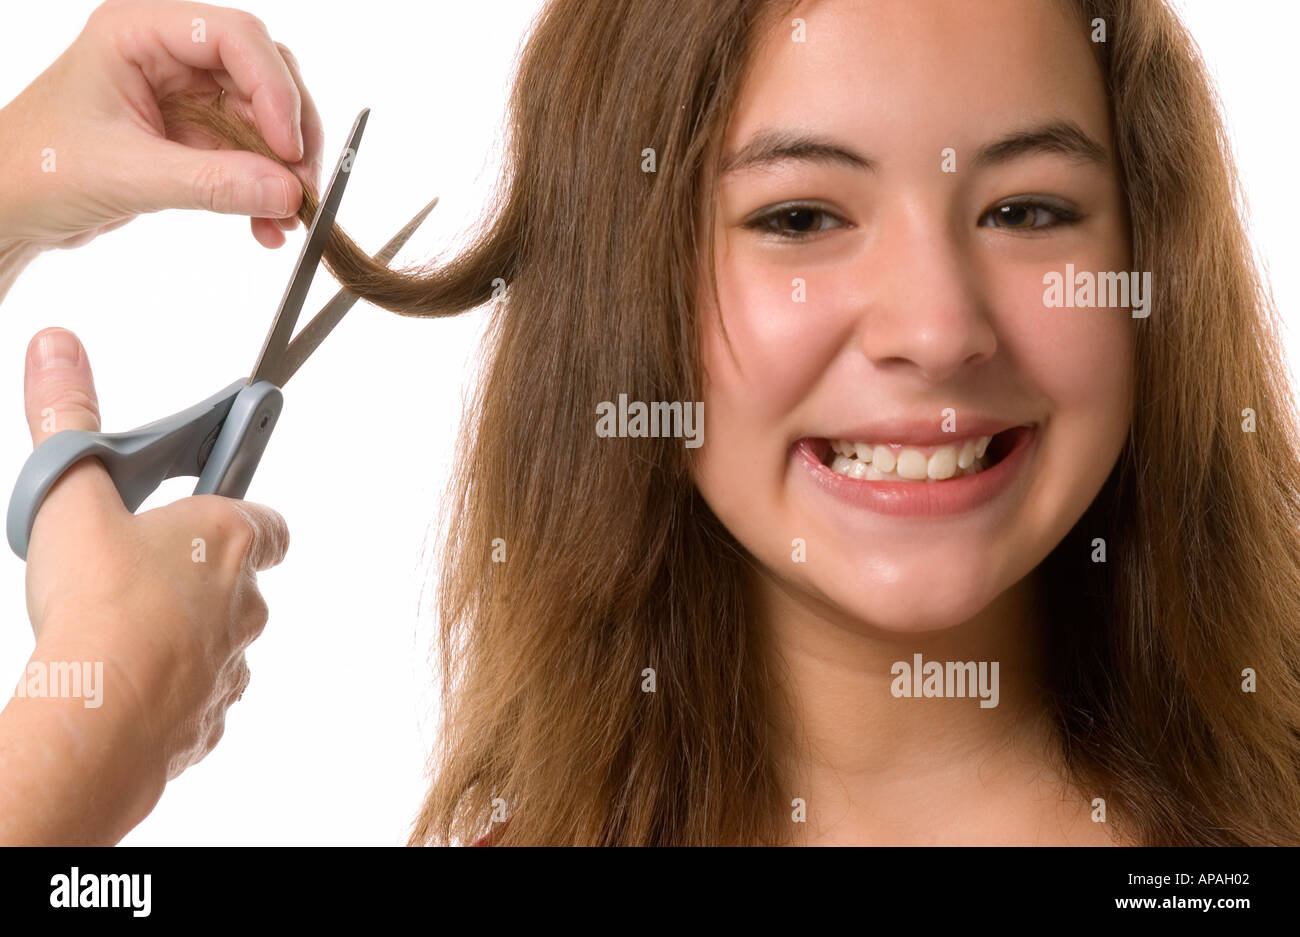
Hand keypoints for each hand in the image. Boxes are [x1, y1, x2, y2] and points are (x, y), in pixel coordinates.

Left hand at [0, 0, 323, 251]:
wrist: (7, 209)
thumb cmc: (36, 171)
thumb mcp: (127, 175)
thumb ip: (211, 183)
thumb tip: (286, 192)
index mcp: (139, 32)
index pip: (235, 38)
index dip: (275, 89)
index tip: (290, 150)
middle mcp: (168, 55)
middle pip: (263, 74)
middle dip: (291, 133)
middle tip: (303, 187)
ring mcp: (183, 95)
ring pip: (264, 120)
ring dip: (283, 171)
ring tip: (288, 216)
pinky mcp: (191, 136)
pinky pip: (249, 157)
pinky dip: (264, 192)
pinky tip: (266, 227)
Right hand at [23, 326, 289, 795]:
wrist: (101, 718)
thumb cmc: (99, 603)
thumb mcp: (71, 492)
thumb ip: (67, 415)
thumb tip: (56, 344)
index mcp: (229, 541)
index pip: (269, 522)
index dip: (245, 517)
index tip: (215, 513)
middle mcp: (245, 604)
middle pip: (242, 586)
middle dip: (202, 581)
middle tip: (139, 577)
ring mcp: (233, 667)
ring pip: (220, 646)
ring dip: (185, 640)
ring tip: (123, 637)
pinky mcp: (210, 723)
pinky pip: (197, 702)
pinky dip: (171, 696)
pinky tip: (123, 688)